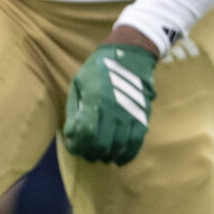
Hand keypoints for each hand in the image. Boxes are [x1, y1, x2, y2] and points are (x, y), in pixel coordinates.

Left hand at [63, 43, 157, 164]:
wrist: (130, 55)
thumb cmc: (98, 69)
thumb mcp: (79, 84)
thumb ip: (74, 110)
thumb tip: (71, 135)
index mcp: (94, 99)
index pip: (86, 133)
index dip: (78, 146)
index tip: (74, 147)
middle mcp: (113, 108)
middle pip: (102, 144)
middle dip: (92, 154)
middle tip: (89, 153)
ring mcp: (130, 112)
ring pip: (119, 145)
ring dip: (109, 156)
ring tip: (103, 156)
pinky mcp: (143, 115)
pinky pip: (136, 141)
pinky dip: (128, 154)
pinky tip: (120, 159)